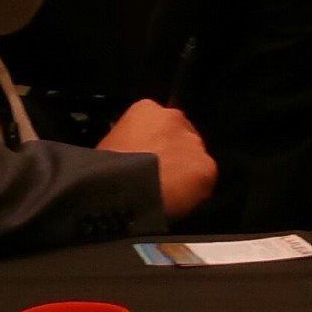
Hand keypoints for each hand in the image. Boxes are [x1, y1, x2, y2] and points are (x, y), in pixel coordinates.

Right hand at [98, 101, 216, 218]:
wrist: (122, 190)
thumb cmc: (104, 170)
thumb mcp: (108, 146)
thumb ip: (128, 143)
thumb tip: (131, 157)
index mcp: (146, 109)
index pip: (156, 123)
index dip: (151, 144)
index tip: (145, 159)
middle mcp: (175, 118)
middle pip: (179, 136)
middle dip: (172, 154)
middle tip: (158, 176)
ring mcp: (194, 142)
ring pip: (193, 156)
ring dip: (184, 170)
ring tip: (167, 193)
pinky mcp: (207, 167)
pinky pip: (203, 179)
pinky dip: (194, 191)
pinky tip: (177, 202)